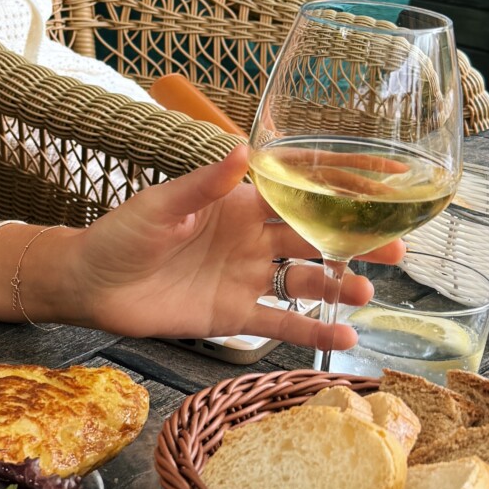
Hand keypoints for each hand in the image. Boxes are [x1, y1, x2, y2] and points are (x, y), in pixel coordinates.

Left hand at [65, 146, 404, 349]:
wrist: (92, 286)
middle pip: (316, 237)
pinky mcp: (233, 316)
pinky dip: (312, 331)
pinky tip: (344, 338)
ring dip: (339, 286)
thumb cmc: (122, 235)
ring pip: (305, 281)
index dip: (343, 184)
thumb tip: (243, 150)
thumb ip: (205, 185)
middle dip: (356, 242)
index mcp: (240, 202)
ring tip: (369, 295)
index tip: (389, 180)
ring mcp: (246, 278)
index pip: (301, 188)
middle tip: (396, 249)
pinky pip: (279, 323)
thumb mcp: (162, 205)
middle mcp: (252, 238)